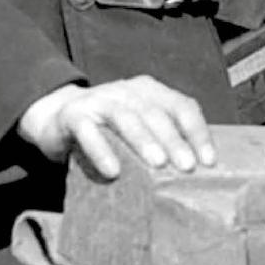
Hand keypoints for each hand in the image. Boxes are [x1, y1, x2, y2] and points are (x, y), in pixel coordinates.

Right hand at [15, 77, 214, 181]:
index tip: (209, 162)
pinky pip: (89, 132)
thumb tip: (194, 173)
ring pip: (125, 118)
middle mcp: (127, 91)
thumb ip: (160, 140)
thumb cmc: (107, 129)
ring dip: (143, 141)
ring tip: (158, 165)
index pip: (182, 106)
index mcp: (150, 91)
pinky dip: (102, 150)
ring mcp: (100, 100)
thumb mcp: (138, 128)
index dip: (197, 133)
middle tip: (187, 167)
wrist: (55, 117)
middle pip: (156, 113)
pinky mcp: (74, 115)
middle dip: (174, 140)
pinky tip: (113, 171)